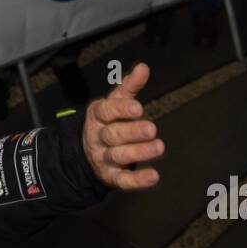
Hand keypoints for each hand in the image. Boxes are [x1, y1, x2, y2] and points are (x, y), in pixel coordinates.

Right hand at [82, 62, 162, 190]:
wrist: (87, 152)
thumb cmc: (107, 122)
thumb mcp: (114, 102)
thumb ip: (129, 86)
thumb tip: (143, 67)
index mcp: (98, 116)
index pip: (106, 111)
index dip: (121, 110)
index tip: (137, 108)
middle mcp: (98, 137)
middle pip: (113, 134)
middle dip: (132, 132)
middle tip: (151, 129)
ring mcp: (103, 157)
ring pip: (118, 156)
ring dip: (139, 152)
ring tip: (159, 147)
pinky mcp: (111, 176)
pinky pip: (123, 180)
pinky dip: (137, 180)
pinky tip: (153, 176)